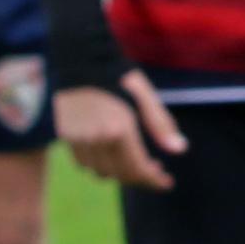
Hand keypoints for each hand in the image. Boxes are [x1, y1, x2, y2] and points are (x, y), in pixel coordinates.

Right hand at [58, 73, 186, 193]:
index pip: (138, 168)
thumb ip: (161, 125)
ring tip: (136, 161)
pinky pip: (83, 163)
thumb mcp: (145, 96)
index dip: (153, 180)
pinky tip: (112, 153)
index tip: (167, 184)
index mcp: (119, 129)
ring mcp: (77, 138)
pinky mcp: (65, 136)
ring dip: (119, 172)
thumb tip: (180, 150)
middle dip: (140, 177)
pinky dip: (99, 164)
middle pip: (120, 174)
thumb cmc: (118, 75)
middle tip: (157, 170)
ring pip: (100, 172)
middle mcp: (96, 138)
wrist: (79, 59)